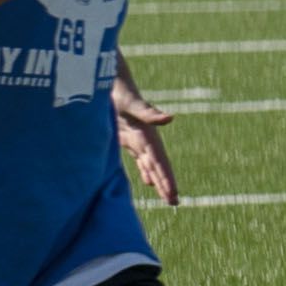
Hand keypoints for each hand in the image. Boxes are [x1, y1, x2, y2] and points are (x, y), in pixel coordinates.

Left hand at [111, 80, 179, 207]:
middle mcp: (146, 140)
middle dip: (167, 185)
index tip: (173, 195)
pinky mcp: (128, 138)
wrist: (111, 82)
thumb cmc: (121, 92)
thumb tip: (171, 118)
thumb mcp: (134, 103)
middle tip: (174, 203)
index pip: (160, 162)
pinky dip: (146, 171)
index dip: (167, 179)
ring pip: (151, 166)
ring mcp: (138, 139)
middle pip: (158, 167)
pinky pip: (140, 159)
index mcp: (148, 135)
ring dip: (159, 181)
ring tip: (167, 197)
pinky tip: (148, 182)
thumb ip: (150, 112)